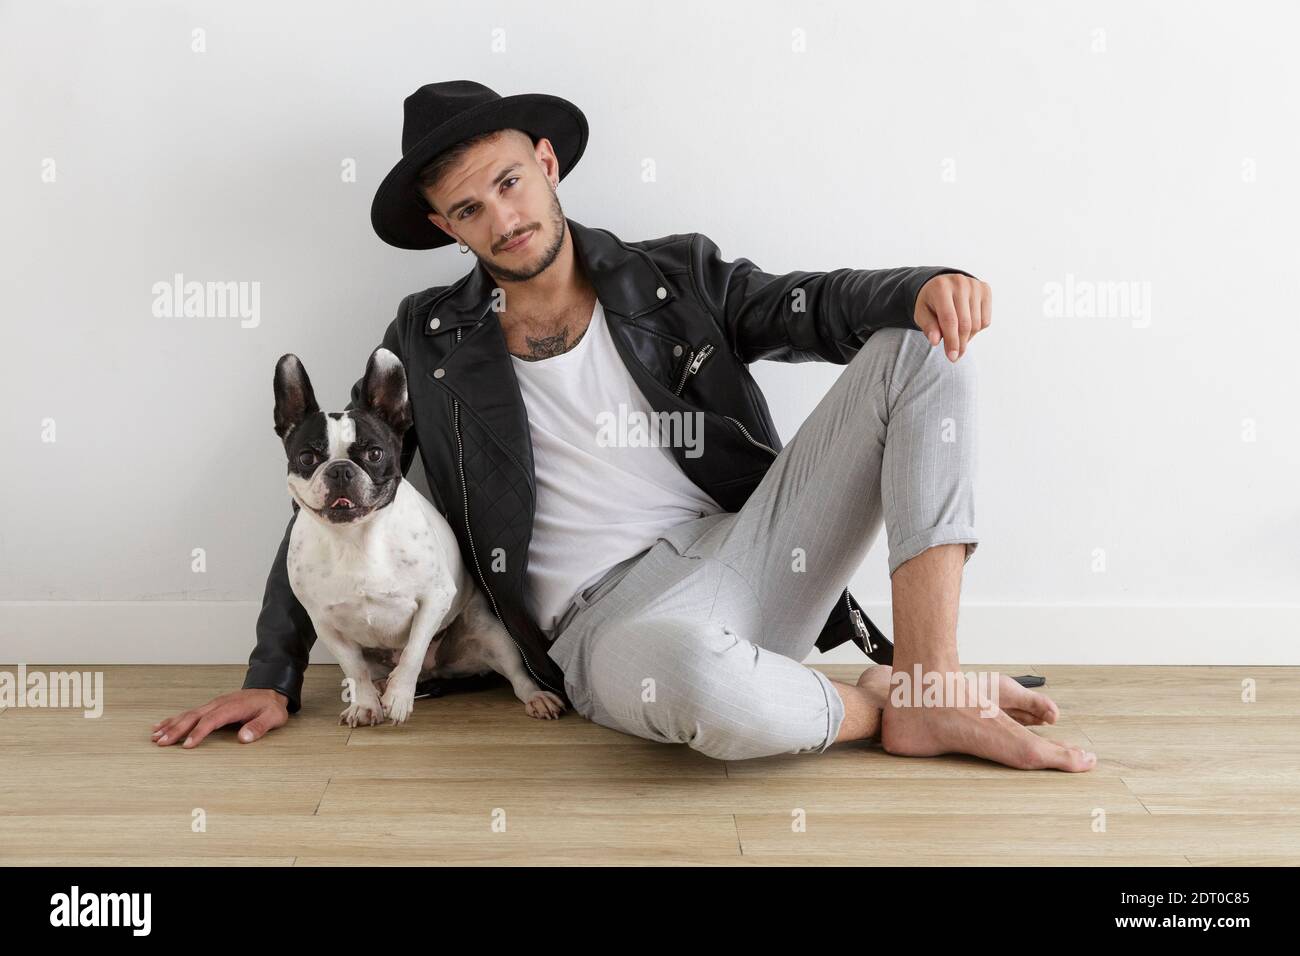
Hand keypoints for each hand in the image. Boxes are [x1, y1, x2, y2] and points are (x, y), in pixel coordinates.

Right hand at [151, 688, 288, 748]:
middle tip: (160, 743)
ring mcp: (213, 704)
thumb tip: (244, 738)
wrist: (271, 692)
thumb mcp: (273, 717)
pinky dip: (174, 719)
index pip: (212, 720)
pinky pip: (190, 713)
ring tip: (155, 737)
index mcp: (233, 707)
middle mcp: (219, 704)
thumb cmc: (271, 707)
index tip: (186, 746)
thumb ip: (259, 727)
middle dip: (176, 730)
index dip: (198, 733)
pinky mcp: (211, 707)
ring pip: (188, 714)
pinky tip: (161, 725)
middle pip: (194, 717)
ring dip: (171, 725)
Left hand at [913, 273, 991, 361]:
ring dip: (967, 338)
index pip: (950, 320)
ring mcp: (975, 285)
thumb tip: (935, 341)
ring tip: (956, 338)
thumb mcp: (922, 313)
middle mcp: (960, 283)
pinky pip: (986, 319)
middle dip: (960, 343)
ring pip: (977, 324)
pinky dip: (977, 329)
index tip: (952, 357)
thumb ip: (928, 327)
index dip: (952, 341)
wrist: (942, 284)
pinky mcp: (985, 289)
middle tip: (954, 356)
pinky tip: (966, 326)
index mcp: (941, 288)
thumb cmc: (930, 302)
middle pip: (965, 324)